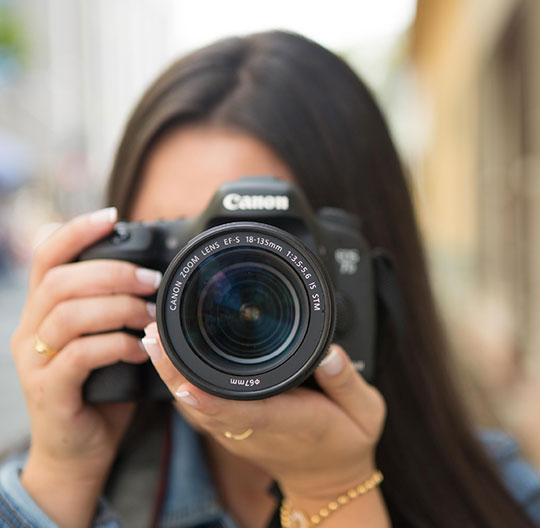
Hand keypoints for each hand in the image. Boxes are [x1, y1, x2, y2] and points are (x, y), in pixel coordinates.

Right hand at [10, 208, 160, 527]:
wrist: (78, 450)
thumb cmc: (98, 389)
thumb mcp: (103, 340)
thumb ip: (113, 309)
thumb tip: (152, 276)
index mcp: (43, 311)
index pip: (47, 256)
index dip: (76, 231)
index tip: (111, 217)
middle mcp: (29, 330)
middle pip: (61, 280)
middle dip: (112, 273)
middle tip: (150, 281)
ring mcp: (34, 361)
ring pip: (69, 314)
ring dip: (118, 309)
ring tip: (149, 317)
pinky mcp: (48, 390)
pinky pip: (80, 355)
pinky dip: (116, 345)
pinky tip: (138, 350)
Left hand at [143, 323, 387, 523]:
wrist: (329, 480)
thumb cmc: (347, 443)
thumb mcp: (366, 413)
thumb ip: (348, 382)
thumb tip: (329, 354)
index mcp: (285, 421)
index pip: (242, 410)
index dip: (210, 397)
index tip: (184, 379)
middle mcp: (254, 427)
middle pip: (204, 403)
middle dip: (175, 372)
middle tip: (155, 334)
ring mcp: (238, 430)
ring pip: (195, 403)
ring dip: (172, 374)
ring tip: (155, 337)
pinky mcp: (233, 428)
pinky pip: (200, 404)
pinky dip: (181, 381)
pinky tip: (173, 358)